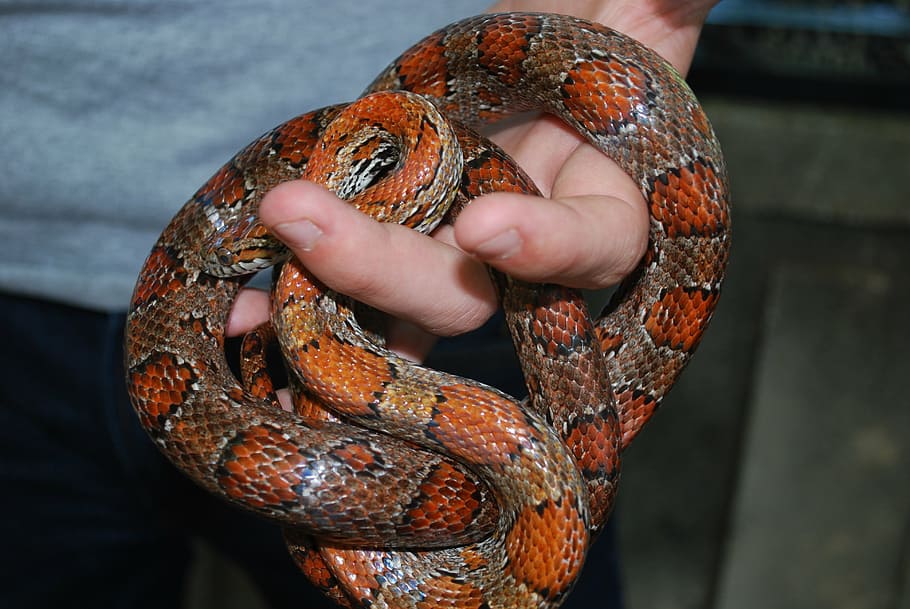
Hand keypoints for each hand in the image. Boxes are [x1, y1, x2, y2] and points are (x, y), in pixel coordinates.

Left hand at [227, 0, 717, 361]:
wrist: (540, 48)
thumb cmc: (600, 23)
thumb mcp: (645, 5)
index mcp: (612, 205)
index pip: (597, 244)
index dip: (548, 248)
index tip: (487, 227)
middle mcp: (526, 252)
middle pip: (467, 291)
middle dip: (388, 265)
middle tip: (306, 223)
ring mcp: (452, 251)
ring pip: (396, 293)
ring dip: (327, 284)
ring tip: (260, 254)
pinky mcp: (394, 234)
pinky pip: (349, 278)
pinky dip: (299, 289)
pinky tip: (238, 304)